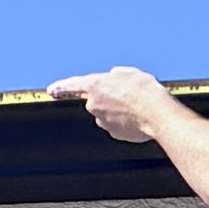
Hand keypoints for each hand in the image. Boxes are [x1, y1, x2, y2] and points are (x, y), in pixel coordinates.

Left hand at [50, 67, 169, 150]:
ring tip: (139, 107)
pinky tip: (141, 118)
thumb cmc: (144, 91)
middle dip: (111, 99)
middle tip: (130, 96)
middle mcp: (94, 105)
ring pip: (109, 114)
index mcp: (95, 85)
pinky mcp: (115, 134)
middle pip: (98, 101)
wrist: (157, 114)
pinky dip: (128, 122)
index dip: (62, 87)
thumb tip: (113, 80)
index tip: (51, 90)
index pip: (73, 86)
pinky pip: (119, 126)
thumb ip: (115, 76)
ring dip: (121, 111)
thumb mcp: (129, 73)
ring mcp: (104, 122)